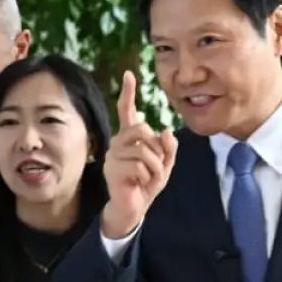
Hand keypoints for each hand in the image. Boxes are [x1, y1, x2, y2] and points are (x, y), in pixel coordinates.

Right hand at [101, 71, 179, 239]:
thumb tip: (165, 131)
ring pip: (143, 150)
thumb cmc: (147, 184)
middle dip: (157, 149)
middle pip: (142, 129)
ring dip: (155, 166)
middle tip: (157, 166)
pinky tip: (141, 183)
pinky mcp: (112, 169)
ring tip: (149, 178)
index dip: (128, 93)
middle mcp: (118, 142)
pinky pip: (139, 165)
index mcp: (130, 138)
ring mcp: (113, 155)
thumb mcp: (165, 164)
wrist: (133, 208)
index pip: (127, 111)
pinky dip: (148, 176)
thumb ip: (168, 148)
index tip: (129, 74)